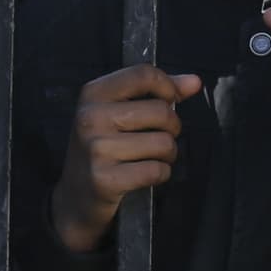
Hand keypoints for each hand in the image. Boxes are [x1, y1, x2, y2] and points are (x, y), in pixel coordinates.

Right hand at [52, 63, 198, 252]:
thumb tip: (194, 82)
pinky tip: (148, 174)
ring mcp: (96, 149)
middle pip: (160, 111)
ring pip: (163, 143)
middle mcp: (91, 117)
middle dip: (172, 127)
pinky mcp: (105, 179)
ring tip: (154, 157)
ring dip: (168, 153)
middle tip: (161, 137)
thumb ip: (156, 93)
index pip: (143, 74)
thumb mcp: (118, 112)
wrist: (75, 196)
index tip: (171, 100)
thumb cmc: (103, 148)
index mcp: (93, 94)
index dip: (168, 86)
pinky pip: (156, 170)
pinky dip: (161, 173)